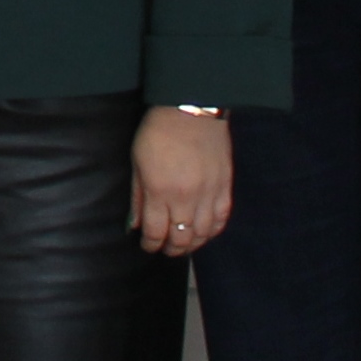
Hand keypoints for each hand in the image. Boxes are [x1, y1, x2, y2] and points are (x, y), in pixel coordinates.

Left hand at [133, 107, 233, 254]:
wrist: (191, 111)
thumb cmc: (158, 132)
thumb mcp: (137, 162)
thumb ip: (138, 197)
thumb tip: (135, 224)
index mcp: (160, 192)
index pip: (155, 232)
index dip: (150, 244)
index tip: (147, 246)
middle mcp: (186, 198)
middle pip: (180, 238)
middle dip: (171, 249)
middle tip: (165, 249)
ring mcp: (208, 194)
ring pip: (202, 234)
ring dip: (192, 244)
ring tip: (183, 245)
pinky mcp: (224, 188)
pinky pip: (221, 219)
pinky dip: (212, 231)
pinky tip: (204, 233)